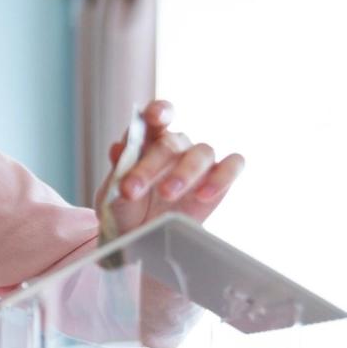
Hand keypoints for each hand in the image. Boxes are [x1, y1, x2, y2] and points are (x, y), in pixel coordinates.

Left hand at [95, 100, 244, 234]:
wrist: (142, 235)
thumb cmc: (127, 208)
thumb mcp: (113, 192)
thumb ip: (118, 171)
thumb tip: (117, 148)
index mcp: (148, 138)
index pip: (158, 114)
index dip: (159, 111)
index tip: (153, 117)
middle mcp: (176, 144)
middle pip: (170, 144)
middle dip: (149, 167)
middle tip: (131, 190)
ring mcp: (199, 159)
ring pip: (202, 152)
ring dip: (184, 173)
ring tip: (167, 193)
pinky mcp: (220, 177)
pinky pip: (232, 166)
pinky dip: (222, 177)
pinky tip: (203, 195)